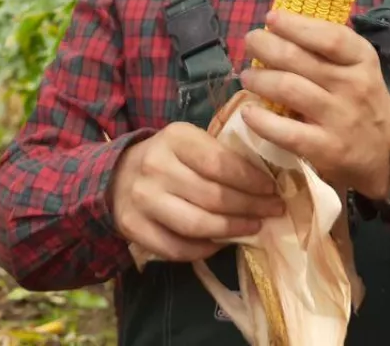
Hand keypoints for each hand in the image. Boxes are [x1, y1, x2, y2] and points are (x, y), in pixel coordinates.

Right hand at [109, 121, 285, 262]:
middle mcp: (155, 166)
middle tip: (272, 212)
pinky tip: (220, 243)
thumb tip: (266, 183)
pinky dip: (205, 249)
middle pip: (213, 196)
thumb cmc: (168, 158)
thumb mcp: (190, 143)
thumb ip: (220, 156)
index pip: (221, 163)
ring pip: (198, 225)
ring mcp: (142, 198)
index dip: (251, 181)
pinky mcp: (133, 226)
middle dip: (250, 207)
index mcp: (175, 138)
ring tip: (252, 228)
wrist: (117, 175)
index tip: (272, 190)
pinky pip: (177, 248)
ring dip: (232, 230)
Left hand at [239, 8, 389, 199]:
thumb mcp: (357, 68)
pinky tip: (249, 113)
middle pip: (298, 58)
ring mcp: (340, 118)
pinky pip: (287, 131)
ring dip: (260, 79)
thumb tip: (279, 28)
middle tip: (251, 43)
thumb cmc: (363, 102)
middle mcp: (352, 85)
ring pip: (288, 88)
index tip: (271, 18)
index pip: (329, 36)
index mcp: (361, 60)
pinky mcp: (327, 148)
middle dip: (266, 46)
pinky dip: (262, 120)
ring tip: (247, 77)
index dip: (296, 25)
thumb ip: (326, 50)